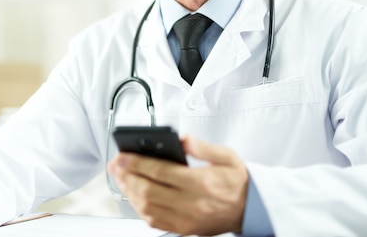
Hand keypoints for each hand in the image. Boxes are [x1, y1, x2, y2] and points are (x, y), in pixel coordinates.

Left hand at [107, 135, 247, 235]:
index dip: (136, 163)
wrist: (250, 208)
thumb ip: (203, 146)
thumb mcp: (226, 156)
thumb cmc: (236, 181)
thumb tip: (182, 138)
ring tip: (121, 177)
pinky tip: (134, 194)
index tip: (122, 155)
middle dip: (127, 175)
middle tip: (115, 164)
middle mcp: (192, 204)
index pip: (160, 172)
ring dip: (129, 191)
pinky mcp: (184, 229)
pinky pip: (154, 221)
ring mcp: (186, 219)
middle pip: (148, 190)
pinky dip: (139, 207)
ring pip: (147, 207)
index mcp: (201, 183)